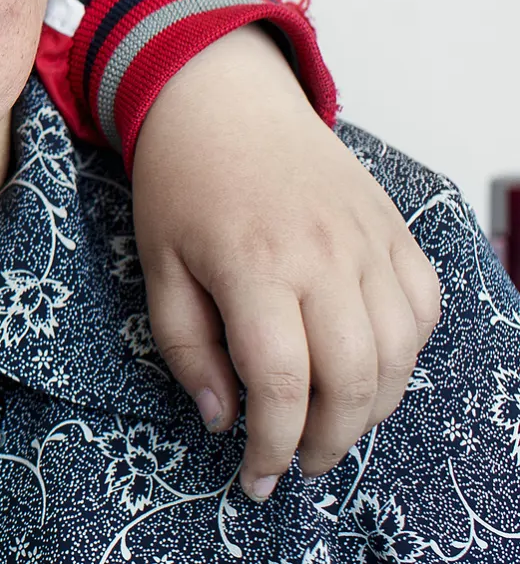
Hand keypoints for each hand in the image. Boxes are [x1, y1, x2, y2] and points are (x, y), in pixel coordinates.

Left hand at [129, 25, 440, 500]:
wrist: (222, 99)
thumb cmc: (181, 182)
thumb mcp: (157, 265)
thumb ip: (186, 347)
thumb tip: (223, 419)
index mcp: (253, 265)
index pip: (281, 383)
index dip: (272, 445)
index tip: (255, 478)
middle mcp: (322, 256)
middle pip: (353, 381)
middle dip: (327, 441)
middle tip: (297, 461)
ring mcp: (367, 241)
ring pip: (397, 354)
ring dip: (371, 407)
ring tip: (330, 424)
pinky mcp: (394, 230)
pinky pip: (421, 309)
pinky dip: (403, 353)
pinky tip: (366, 366)